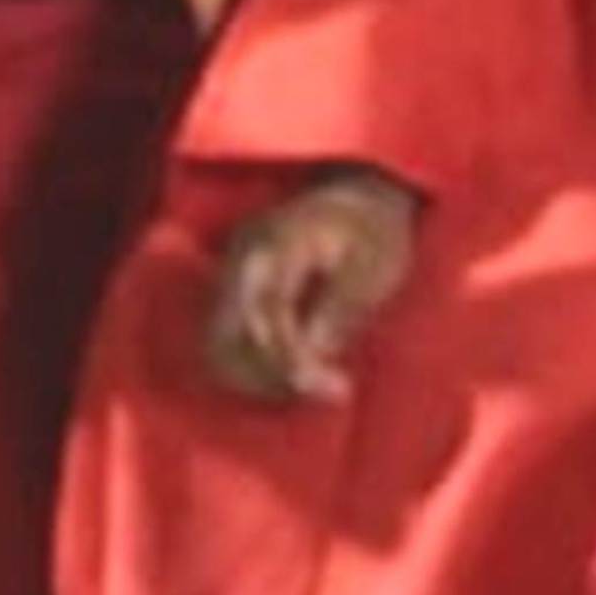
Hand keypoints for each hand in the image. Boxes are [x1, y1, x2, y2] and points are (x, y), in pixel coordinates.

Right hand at [202, 166, 423, 404]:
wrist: (354, 203)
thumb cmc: (372, 233)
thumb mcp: (376, 264)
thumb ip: (342, 307)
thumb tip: (311, 355)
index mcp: (280, 241)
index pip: (268, 307)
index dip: (286, 354)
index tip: (318, 385)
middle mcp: (241, 260)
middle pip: (228, 336)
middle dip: (269, 375)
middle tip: (323, 391)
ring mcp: (228, 278)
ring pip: (219, 348)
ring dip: (259, 379)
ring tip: (314, 390)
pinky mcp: (229, 298)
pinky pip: (226, 345)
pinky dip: (253, 370)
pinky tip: (294, 380)